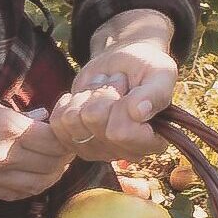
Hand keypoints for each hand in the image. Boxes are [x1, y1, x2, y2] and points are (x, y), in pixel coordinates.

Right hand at [0, 75, 76, 201]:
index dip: (67, 139)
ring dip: (51, 176)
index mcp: (9, 129)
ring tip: (53, 165)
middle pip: (52, 167)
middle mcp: (5, 157)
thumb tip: (40, 119)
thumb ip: (16, 114)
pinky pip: (16, 195)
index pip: (56, 142)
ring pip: (38, 186)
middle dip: (64, 159)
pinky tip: (33, 179)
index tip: (69, 132)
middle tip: (66, 150)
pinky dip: (31, 189)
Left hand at [49, 10, 178, 161]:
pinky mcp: (76, 144)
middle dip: (103, 92)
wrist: (123, 64)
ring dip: (87, 95)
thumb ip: (154, 94)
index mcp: (152, 143)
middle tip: (116, 86)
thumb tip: (138, 113)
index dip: (119, 105)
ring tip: (103, 91)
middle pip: (94, 121)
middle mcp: (125, 153)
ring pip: (74, 120)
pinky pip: (57, 123)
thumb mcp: (160, 74)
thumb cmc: (145, 67)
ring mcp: (98, 152)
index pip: (120, 133)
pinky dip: (68, 101)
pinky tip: (86, 98)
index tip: (130, 89)